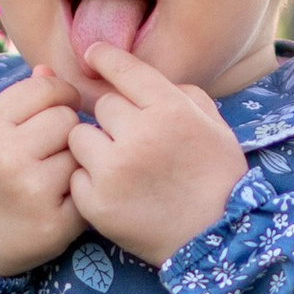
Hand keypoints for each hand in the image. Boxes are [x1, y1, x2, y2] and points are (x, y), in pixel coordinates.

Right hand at [0, 68, 86, 276]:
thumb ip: (17, 100)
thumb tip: (51, 69)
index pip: (45, 88)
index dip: (60, 93)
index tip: (60, 106)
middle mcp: (7, 157)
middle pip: (67, 118)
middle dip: (65, 128)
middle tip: (51, 146)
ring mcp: (33, 192)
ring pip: (81, 152)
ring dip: (74, 159)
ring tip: (52, 172)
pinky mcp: (55, 225)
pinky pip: (88, 188)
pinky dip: (80, 191)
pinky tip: (61, 197)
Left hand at [67, 45, 249, 264]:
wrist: (216, 239)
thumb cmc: (217, 177)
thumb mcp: (213, 124)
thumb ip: (179, 93)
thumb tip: (140, 77)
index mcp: (170, 110)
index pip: (124, 69)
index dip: (104, 57)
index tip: (93, 55)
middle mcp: (139, 135)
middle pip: (101, 104)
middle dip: (113, 118)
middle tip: (131, 140)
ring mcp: (114, 170)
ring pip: (79, 136)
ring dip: (94, 146)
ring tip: (119, 165)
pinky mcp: (96, 202)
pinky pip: (75, 174)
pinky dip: (89, 180)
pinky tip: (114, 190)